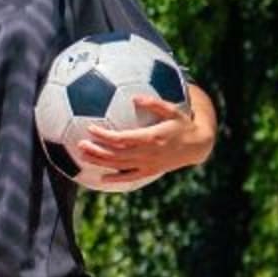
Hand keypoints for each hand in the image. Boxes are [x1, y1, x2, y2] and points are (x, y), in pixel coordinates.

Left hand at [77, 93, 212, 186]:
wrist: (198, 145)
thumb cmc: (183, 124)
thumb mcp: (173, 110)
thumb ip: (154, 103)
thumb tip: (135, 97)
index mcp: (151, 137)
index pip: (122, 138)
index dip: (105, 135)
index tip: (90, 128)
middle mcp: (147, 153)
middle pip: (116, 155)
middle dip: (96, 150)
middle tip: (79, 144)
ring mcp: (147, 165)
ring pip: (119, 166)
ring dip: (100, 162)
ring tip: (82, 156)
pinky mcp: (149, 172)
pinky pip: (129, 178)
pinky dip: (114, 180)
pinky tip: (100, 178)